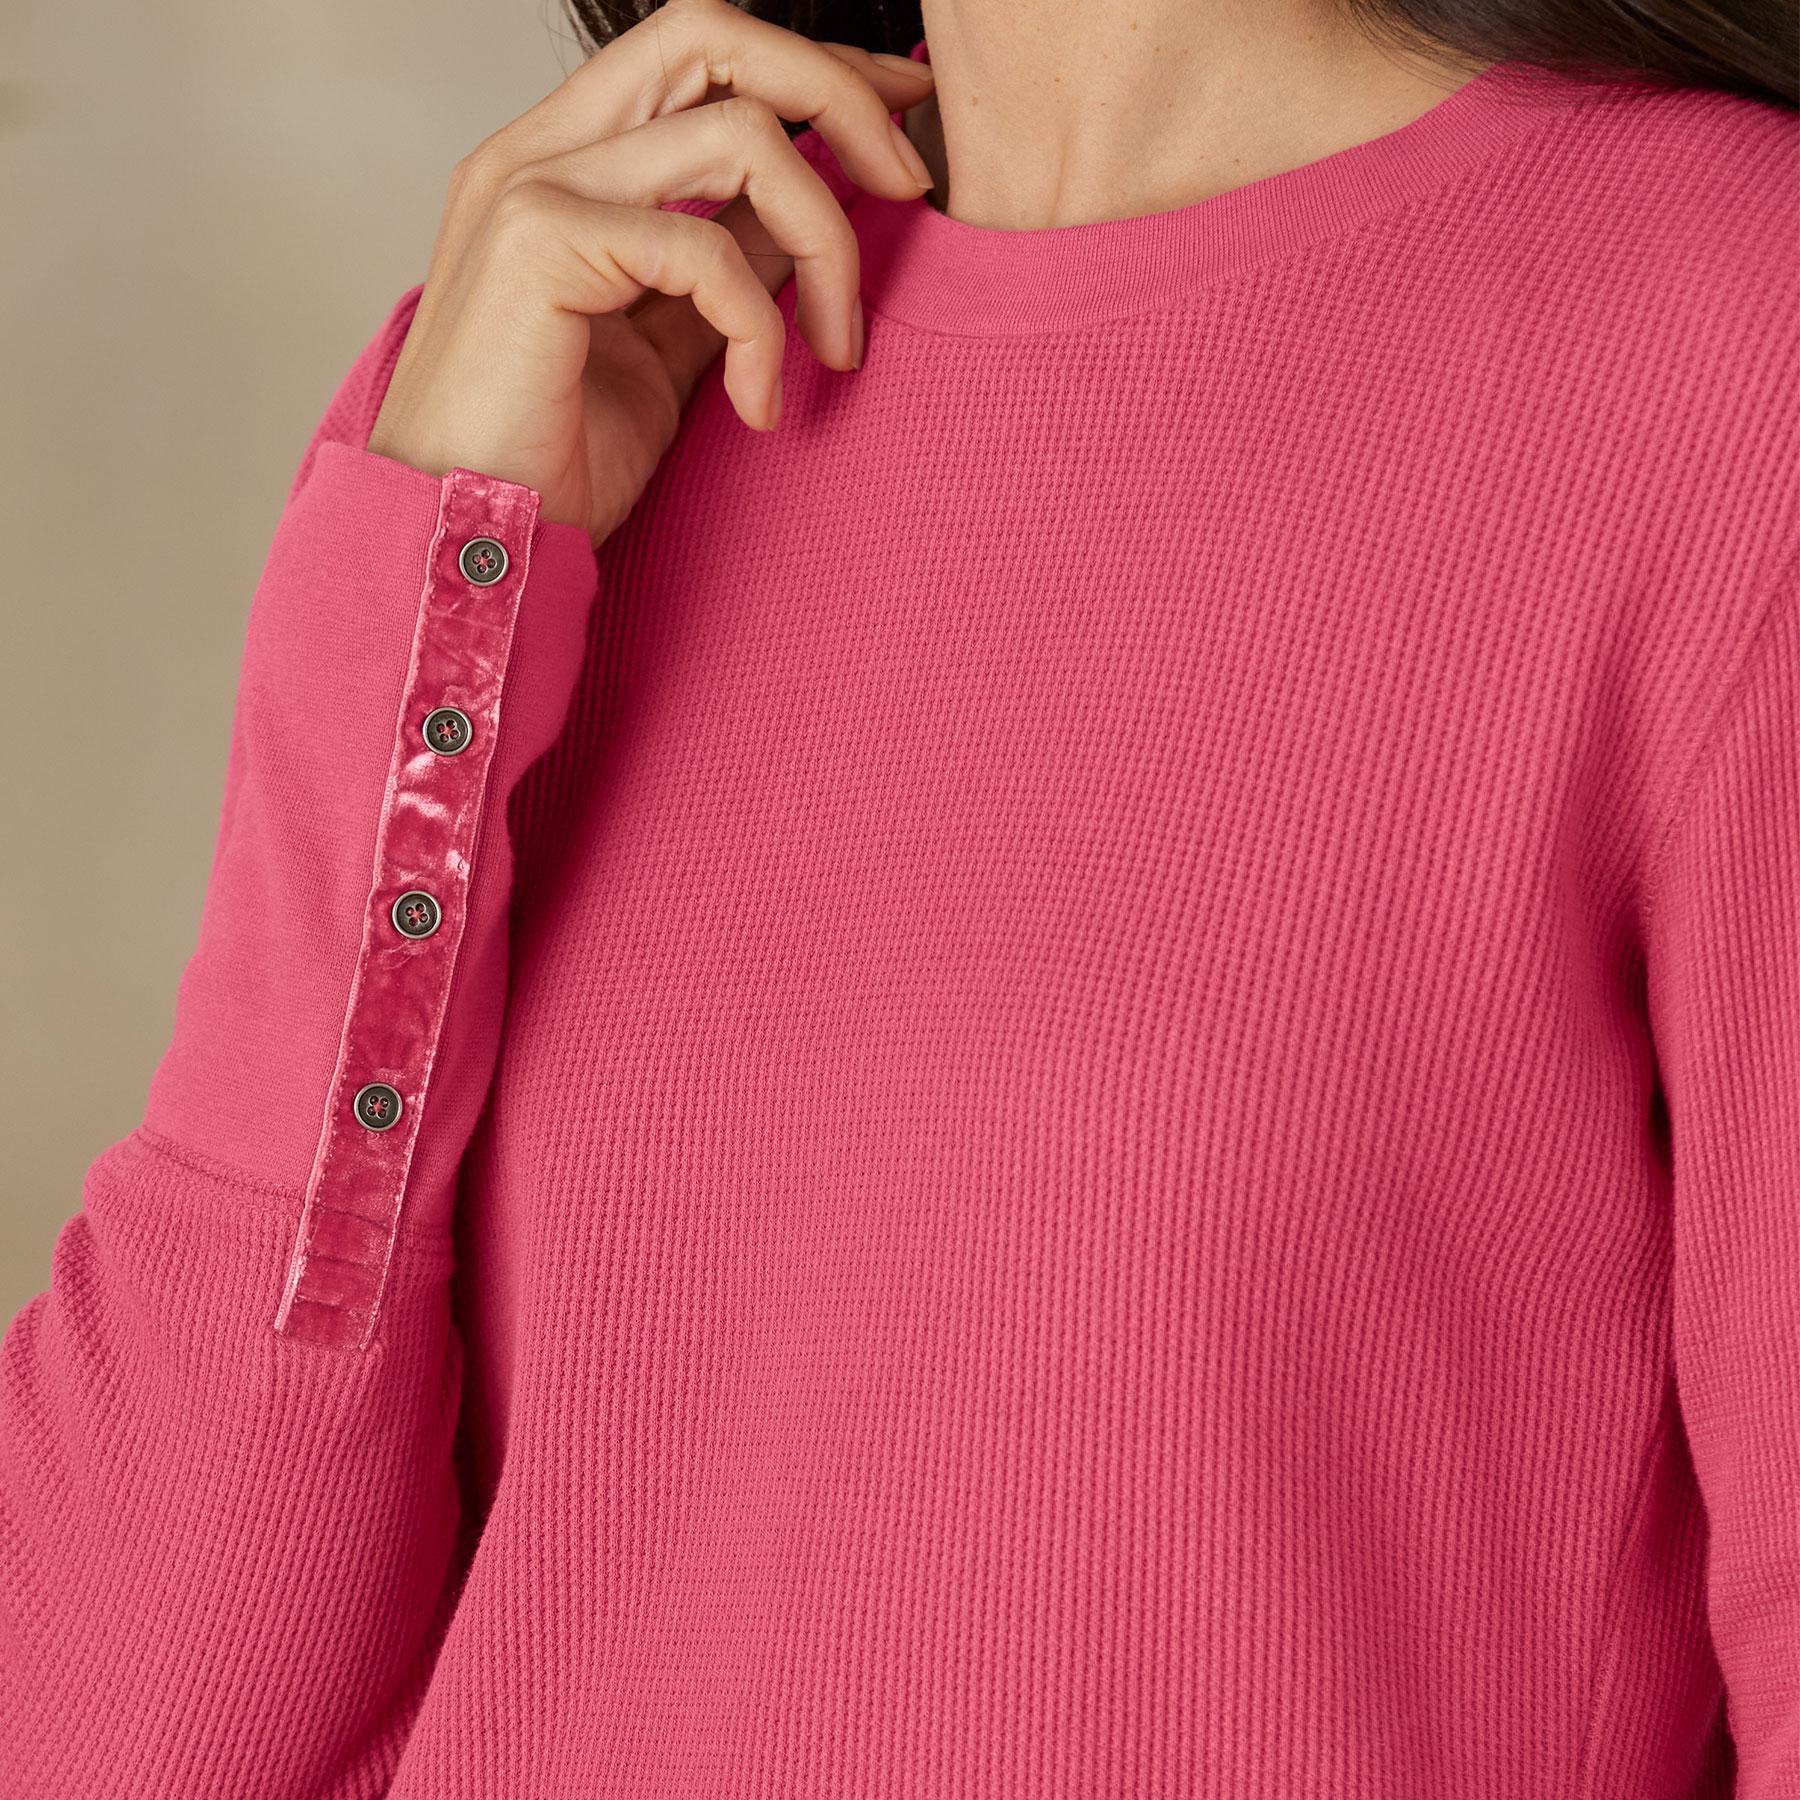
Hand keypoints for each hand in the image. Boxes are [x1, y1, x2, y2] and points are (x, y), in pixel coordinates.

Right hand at [366, 0, 935, 542]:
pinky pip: (709, 252)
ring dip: (826, 242)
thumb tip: (809, 225)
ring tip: (836, 351)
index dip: (810, 69)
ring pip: (741, 135)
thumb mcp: (665, 352)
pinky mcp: (537, 243)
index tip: (899, 114)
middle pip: (716, 37)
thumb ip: (723, 272)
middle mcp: (539, 150)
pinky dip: (762, 333)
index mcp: (564, 163)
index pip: (700, 52)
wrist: (466, 545)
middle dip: (841, 95)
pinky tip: (757, 406)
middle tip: (912, 187)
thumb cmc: (552, 466)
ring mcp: (531, 186)